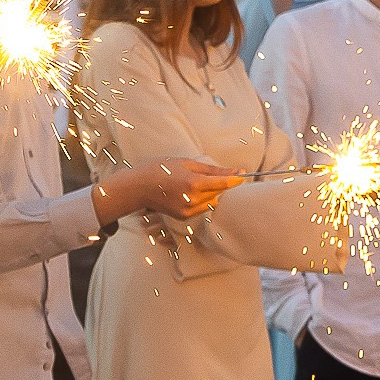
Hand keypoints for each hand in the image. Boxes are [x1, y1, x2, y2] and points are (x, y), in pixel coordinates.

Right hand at [119, 158, 242, 219]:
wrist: (136, 187)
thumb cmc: (159, 169)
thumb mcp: (185, 163)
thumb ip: (212, 169)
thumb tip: (234, 171)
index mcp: (193, 183)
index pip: (223, 184)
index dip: (235, 179)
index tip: (243, 173)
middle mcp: (192, 199)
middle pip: (218, 192)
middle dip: (220, 183)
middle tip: (212, 173)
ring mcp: (187, 210)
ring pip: (211, 201)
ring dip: (211, 192)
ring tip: (194, 181)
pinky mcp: (183, 217)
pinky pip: (202, 207)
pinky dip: (202, 199)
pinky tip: (188, 191)